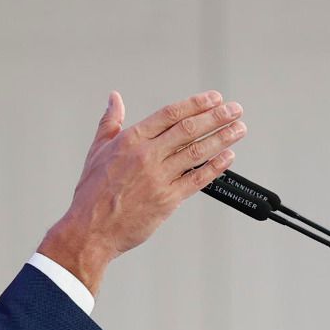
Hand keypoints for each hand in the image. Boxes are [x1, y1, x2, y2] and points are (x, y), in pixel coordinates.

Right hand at [38, 90, 244, 293]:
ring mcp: (159, 178)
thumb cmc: (91, 194)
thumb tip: (115, 98)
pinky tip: (228, 157)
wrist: (90, 231)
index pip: (170, 114)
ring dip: (222, 138)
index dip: (196, 104)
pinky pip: (197, 180)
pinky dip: (215, 167)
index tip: (214, 98)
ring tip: (239, 129)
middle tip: (236, 110)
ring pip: (197, 152)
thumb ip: (110, 122)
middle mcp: (146, 155)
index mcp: (130, 140)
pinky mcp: (168, 200)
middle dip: (217, 117)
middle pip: (189, 129)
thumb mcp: (96, 151)